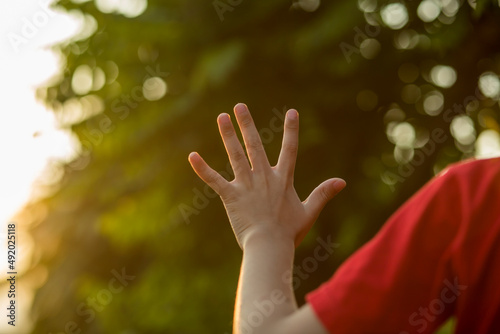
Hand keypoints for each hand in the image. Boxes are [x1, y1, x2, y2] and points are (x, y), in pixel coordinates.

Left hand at [188, 103, 344, 248]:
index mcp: (282, 179)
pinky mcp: (230, 196)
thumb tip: (342, 181)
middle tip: (239, 106)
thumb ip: (323, 193)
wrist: (269, 247)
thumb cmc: (289, 232)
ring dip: (228, 135)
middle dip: (247, 124)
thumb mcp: (309, 212)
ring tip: (221, 117)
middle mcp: (263, 177)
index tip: (292, 112)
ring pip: (235, 155)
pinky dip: (203, 169)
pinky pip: (214, 180)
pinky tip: (192, 156)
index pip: (290, 150)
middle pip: (255, 145)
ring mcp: (246, 185)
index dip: (291, 130)